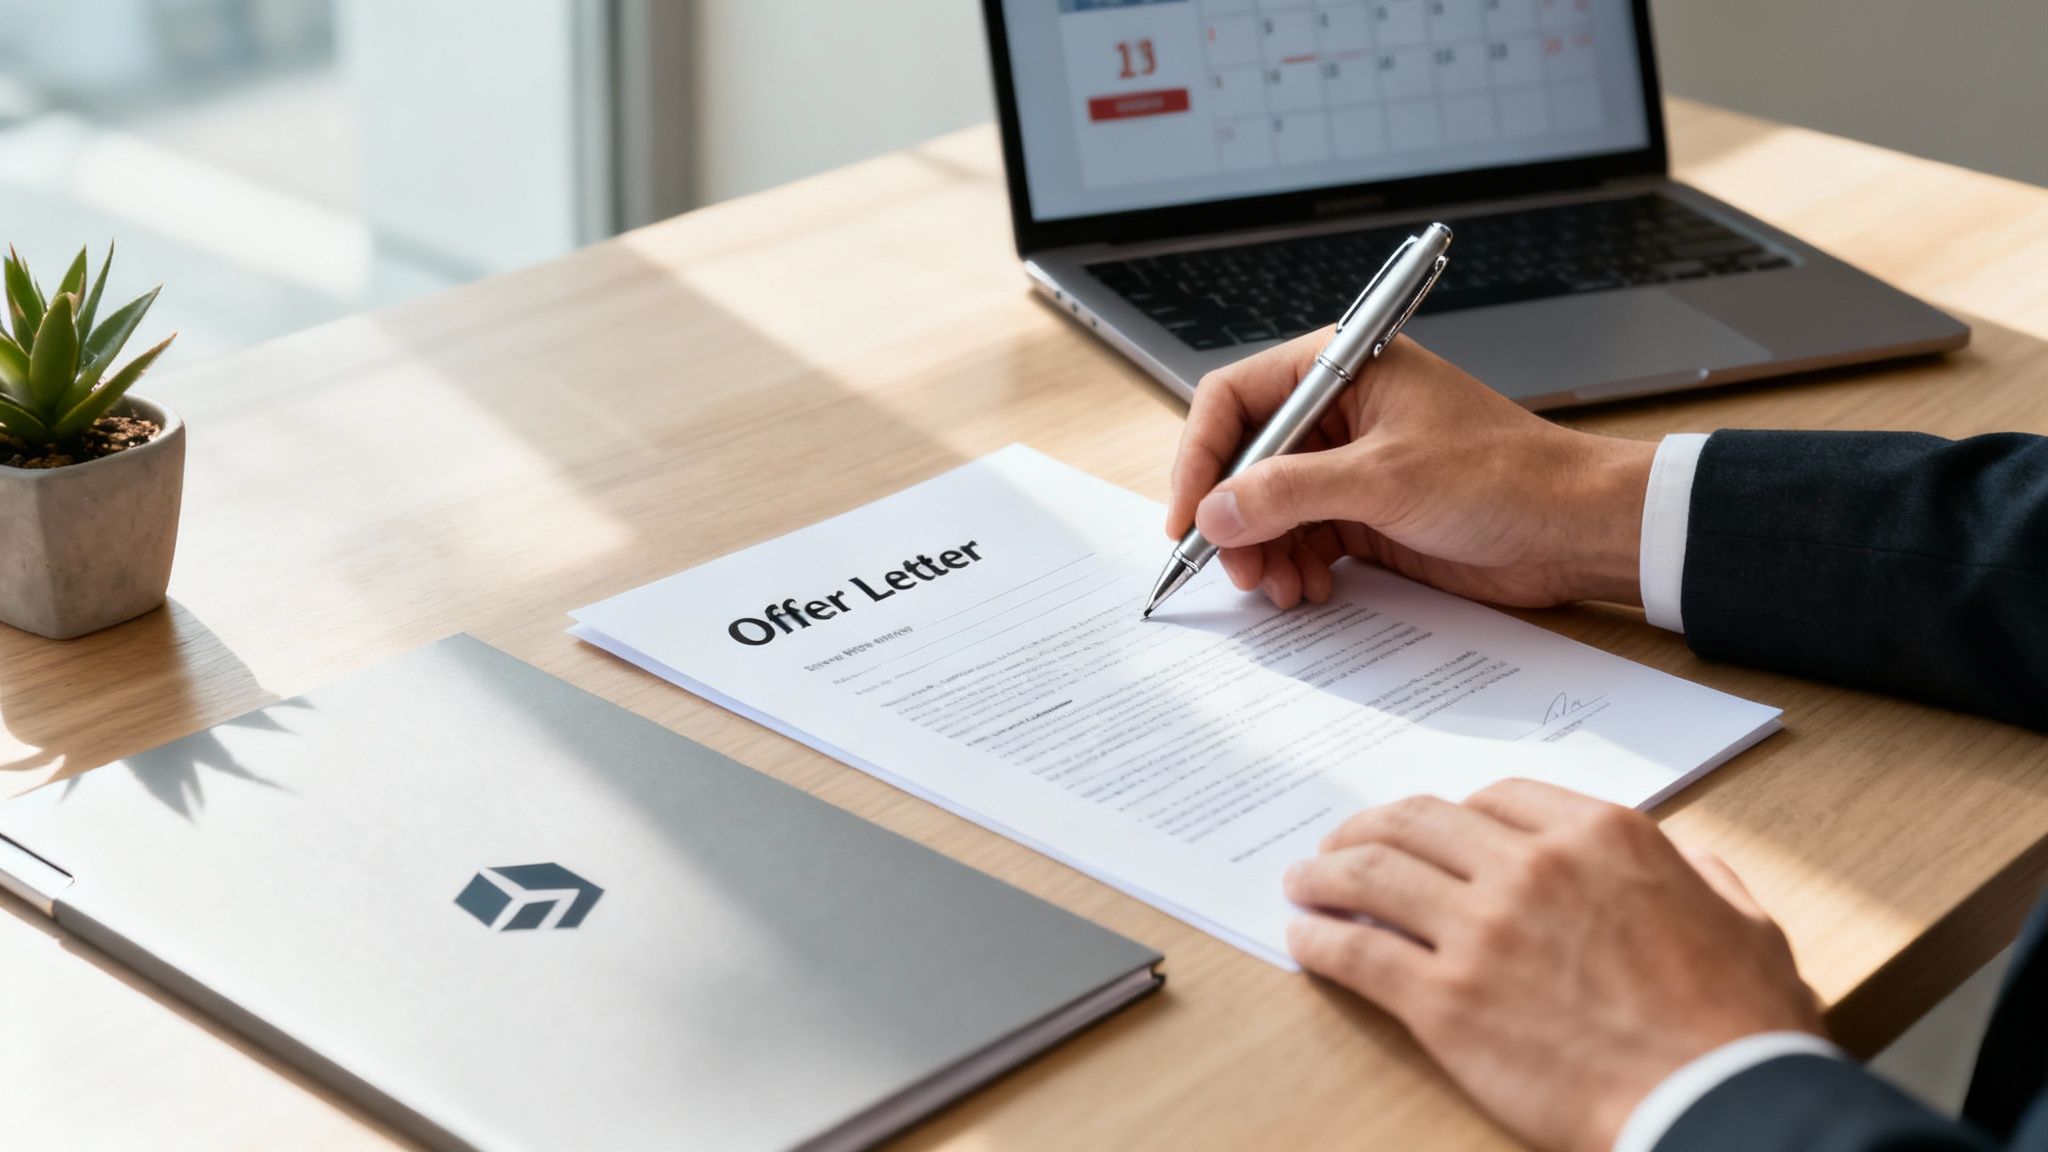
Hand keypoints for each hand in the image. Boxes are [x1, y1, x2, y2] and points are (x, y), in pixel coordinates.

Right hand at [1165, 332, 1655, 608]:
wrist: (1573, 529)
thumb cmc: (1503, 476)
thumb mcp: (1384, 480)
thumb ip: (1289, 493)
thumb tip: (1215, 512)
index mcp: (1340, 368)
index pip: (1234, 401)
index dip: (1200, 458)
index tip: (1187, 518)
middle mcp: (1337, 411)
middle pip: (1244, 461)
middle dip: (1233, 519)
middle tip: (1236, 569)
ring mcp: (1350, 464)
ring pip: (1268, 508)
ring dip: (1263, 553)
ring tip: (1282, 590)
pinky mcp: (1366, 511)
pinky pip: (1301, 538)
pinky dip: (1293, 567)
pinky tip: (1310, 591)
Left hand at [1284, 781, 1825, 1151]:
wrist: (1717, 1104)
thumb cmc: (1742, 1026)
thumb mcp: (1745, 920)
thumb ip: (1702, 874)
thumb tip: (1682, 858)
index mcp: (1602, 836)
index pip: (1497, 798)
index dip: (1453, 813)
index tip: (1430, 829)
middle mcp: (1532, 866)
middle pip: (1419, 823)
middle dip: (1369, 828)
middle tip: (1339, 844)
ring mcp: (1482, 929)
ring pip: (1373, 874)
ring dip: (1325, 873)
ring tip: (1303, 882)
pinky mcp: (1444, 999)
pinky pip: (1359, 953)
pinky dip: (1320, 940)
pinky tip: (1304, 939)